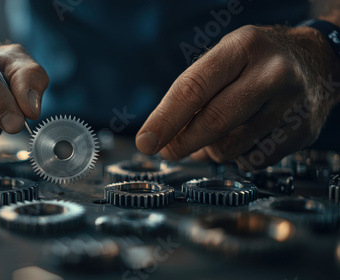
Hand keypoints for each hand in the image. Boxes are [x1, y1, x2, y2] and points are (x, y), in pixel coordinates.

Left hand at [136, 25, 339, 169]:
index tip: (146, 142)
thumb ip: (194, 94)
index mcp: (242, 48)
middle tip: (167, 150)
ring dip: (211, 149)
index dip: (165, 120)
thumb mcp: (225, 59)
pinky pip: (251, 160)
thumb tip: (164, 140)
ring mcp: (290, 105)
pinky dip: (237, 155)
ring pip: (230, 147)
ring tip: (215, 133)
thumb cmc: (257, 61)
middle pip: (213, 122)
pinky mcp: (300, 133)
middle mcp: (271, 74)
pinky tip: (244, 136)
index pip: (194, 89)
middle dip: (181, 143)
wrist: (317, 61)